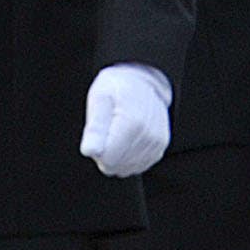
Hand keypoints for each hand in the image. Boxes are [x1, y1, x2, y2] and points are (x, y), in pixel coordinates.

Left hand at [79, 63, 172, 177]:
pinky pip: (137, 166)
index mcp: (132, 123)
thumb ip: (94, 128)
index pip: (107, 160)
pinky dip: (129, 156)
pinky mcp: (160, 148)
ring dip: (118, 155)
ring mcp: (156, 143)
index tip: (99, 132)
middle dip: (106, 153)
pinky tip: (127, 138)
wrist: (143, 81)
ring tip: (118, 131)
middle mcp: (149, 136)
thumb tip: (90, 151)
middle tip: (108, 130)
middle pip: (116, 167)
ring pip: (126, 169)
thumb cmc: (118, 88)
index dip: (97, 150)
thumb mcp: (99, 98)